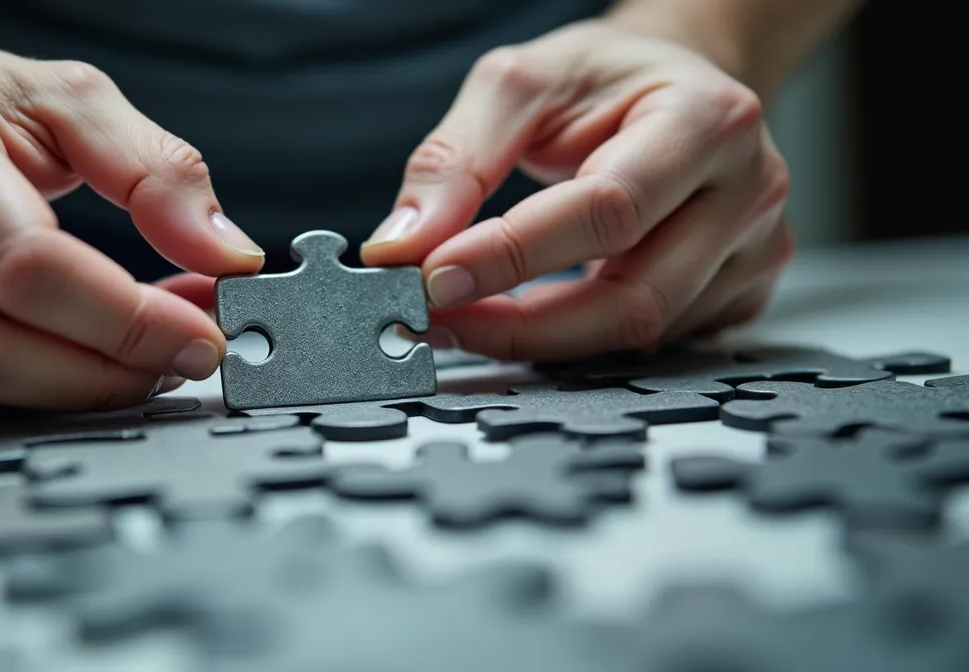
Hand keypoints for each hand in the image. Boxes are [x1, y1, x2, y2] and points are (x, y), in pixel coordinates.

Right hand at [0, 48, 264, 413]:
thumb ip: (160, 171)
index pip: (24, 263)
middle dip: (95, 375)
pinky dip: (10, 397)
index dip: (125, 319)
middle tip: (168, 364)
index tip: (197, 337)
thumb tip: (224, 256)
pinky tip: (55, 363)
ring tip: (122, 357)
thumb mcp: (75, 101)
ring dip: (61, 392)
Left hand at [361, 20, 793, 360]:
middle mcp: (750, 190)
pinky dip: (580, 340)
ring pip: (640, 332)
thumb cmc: (604, 79)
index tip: (432, 278)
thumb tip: (403, 246)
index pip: (606, 209)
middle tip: (438, 317)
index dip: (514, 256)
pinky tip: (534, 314)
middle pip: (633, 297)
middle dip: (521, 324)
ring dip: (540, 339)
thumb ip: (455, 159)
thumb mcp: (519, 84)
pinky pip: (653, 343)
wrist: (673, 85)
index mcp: (708, 120)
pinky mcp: (742, 293)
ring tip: (470, 313)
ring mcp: (754, 250)